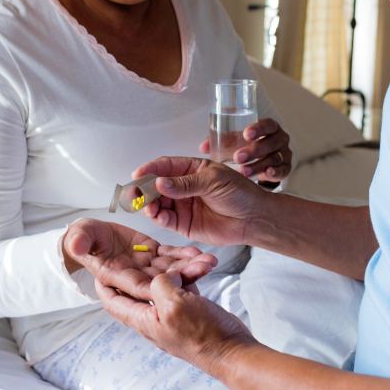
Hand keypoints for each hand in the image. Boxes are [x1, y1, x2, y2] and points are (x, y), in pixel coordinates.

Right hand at [62, 218, 217, 298]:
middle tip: (205, 268)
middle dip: (183, 276)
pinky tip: (200, 253)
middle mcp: (133, 276)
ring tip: (210, 261)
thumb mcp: (80, 235)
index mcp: (115, 276)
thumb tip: (76, 246)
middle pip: (160, 280)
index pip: (136, 284)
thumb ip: (80, 240)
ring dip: (190, 266)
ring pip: (170, 270)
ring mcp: (145, 267)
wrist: (89, 234)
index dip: (155, 284)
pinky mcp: (153, 254)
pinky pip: (171, 256)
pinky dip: (185, 255)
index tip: (174, 283)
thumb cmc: (81, 236)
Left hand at [96, 270, 255, 372]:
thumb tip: (164, 276)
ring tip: (181, 254)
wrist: (232, 352)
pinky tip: (197, 265)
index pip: (113, 301)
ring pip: (164, 286)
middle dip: (141, 268)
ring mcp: (172, 316)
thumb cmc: (203, 335)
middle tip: (139, 249)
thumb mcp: (175, 305)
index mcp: (143, 319)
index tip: (98, 266)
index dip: (103, 284)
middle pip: (138, 290)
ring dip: (171, 270)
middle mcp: (154, 318)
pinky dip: (187, 276)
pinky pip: (182, 289)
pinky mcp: (190, 313)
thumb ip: (161, 285)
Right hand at [132, 157, 265, 244]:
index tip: (138, 174)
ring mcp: (182, 205)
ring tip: (148, 206)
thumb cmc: (239, 193)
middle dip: (145, 189)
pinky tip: (158, 216)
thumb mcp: (213, 181)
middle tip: (136, 193)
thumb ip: (185, 184)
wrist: (253, 218)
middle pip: (157, 185)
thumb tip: (159, 183)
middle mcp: (184, 186)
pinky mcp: (184, 224)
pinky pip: (166, 220)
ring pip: (158, 203)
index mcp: (192, 169)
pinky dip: (159, 218)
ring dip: (150, 204)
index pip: (165, 166)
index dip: (150, 169)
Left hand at [199, 118, 291, 183]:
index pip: (268, 124)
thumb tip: (204, 147)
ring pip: (274, 158)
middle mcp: (279, 139)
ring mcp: (284, 154)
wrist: (265, 163)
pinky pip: (283, 171)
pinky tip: (265, 176)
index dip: (258, 128)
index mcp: (269, 128)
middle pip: (271, 142)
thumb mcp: (238, 140)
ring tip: (243, 171)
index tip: (246, 134)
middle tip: (238, 157)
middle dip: (254, 150)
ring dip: (258, 165)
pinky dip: (274, 173)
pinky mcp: (285, 168)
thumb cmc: (249, 146)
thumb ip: (222, 140)